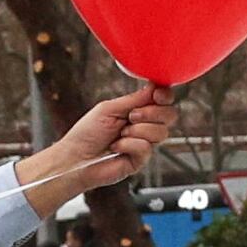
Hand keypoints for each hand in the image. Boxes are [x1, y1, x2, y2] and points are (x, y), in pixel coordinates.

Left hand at [16, 88, 178, 211]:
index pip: (163, 100)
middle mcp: (144, 126)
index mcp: (137, 110)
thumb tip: (154, 86)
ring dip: (137, 130)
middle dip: (152, 113)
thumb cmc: (86, 133)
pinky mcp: (141, 160)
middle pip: (170, 115)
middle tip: (131, 116)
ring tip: (119, 134)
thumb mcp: (109, 108)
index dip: (164, 95)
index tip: (157, 94)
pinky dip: (129, 145)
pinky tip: (116, 147)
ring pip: (161, 132)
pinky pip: (146, 148)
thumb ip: (134, 99)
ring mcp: (144, 143)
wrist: (76, 157)